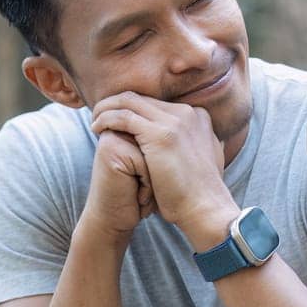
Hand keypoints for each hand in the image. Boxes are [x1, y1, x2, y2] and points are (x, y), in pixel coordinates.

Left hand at [90, 92, 236, 247]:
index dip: (133, 109)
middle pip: (141, 97)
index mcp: (198, 116)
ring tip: (94, 122)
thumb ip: (204, 144)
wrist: (205, 209)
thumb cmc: (200, 193)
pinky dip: (106, 119)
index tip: (118, 120)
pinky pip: (123, 116)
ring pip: (128, 101)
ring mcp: (175, 121)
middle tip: (99, 117)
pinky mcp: (160, 134)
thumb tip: (213, 141)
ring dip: (106, 108)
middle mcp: (188, 113)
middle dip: (115, 104)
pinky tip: (97, 129)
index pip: (156, 103)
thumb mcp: (209, 159)